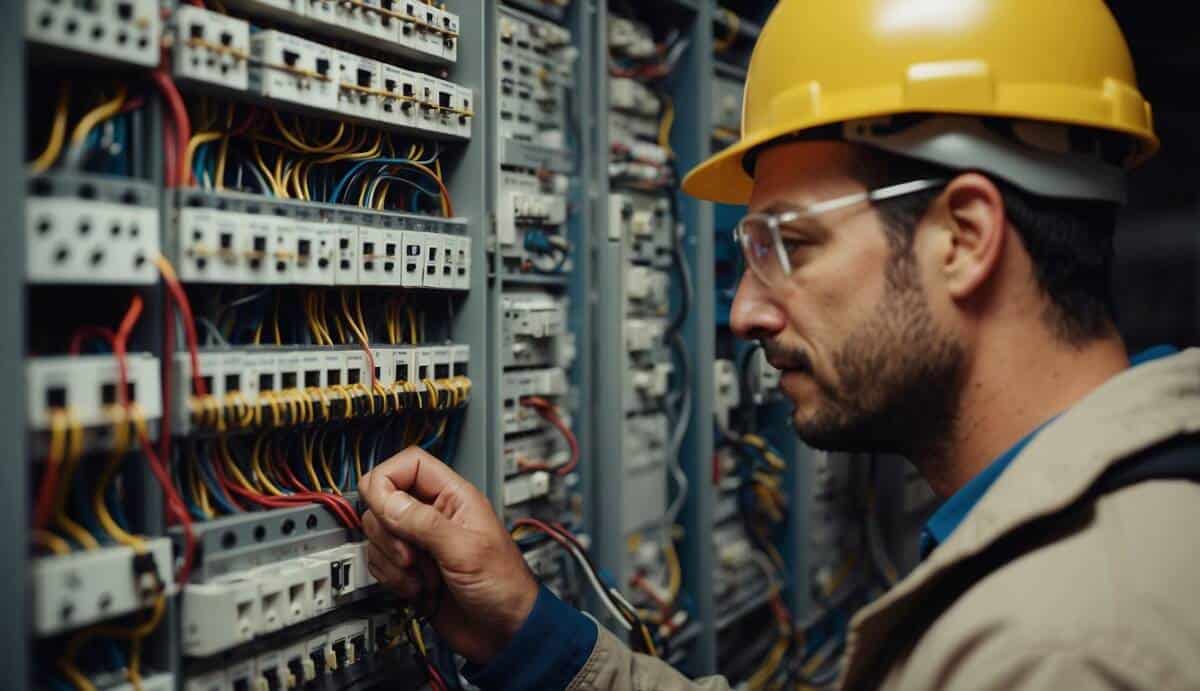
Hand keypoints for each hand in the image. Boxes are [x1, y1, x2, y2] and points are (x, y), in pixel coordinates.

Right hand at [360, 446, 538, 663]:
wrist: (505, 634)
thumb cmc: (505, 587)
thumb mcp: (466, 550)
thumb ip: (424, 523)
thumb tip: (386, 499)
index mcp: (453, 497)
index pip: (407, 465)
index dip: (387, 481)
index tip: (383, 508)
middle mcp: (433, 516)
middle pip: (383, 502)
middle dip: (391, 534)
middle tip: (415, 555)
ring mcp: (419, 544)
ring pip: (377, 535)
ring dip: (395, 563)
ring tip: (424, 576)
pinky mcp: (410, 571)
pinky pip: (380, 564)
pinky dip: (393, 581)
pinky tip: (420, 590)